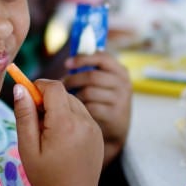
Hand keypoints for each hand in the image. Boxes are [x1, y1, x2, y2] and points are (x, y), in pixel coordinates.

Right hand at [12, 79, 102, 185]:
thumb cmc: (45, 177)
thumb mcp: (28, 147)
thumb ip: (24, 115)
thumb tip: (20, 88)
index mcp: (65, 124)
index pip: (54, 88)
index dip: (38, 87)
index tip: (27, 98)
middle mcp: (84, 122)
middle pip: (64, 94)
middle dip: (47, 100)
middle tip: (35, 122)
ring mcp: (94, 128)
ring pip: (73, 103)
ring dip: (59, 108)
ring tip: (48, 132)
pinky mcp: (98, 134)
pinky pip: (82, 115)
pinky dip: (70, 117)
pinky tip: (61, 139)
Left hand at [62, 51, 131, 165]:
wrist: (116, 127)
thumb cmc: (102, 99)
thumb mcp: (103, 82)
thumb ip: (91, 70)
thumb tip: (69, 61)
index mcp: (120, 71)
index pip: (102, 57)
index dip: (82, 59)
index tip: (67, 63)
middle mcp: (123, 84)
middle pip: (91, 76)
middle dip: (73, 80)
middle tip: (62, 85)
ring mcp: (120, 100)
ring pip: (88, 92)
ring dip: (74, 95)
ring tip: (68, 98)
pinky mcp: (114, 115)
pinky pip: (90, 107)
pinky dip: (80, 108)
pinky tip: (77, 110)